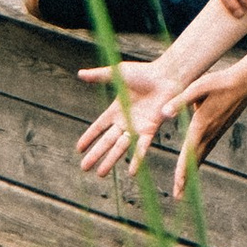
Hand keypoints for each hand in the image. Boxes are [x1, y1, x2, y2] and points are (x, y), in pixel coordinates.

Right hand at [77, 55, 208, 182]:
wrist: (167, 76)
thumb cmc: (144, 72)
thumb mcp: (117, 73)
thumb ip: (98, 75)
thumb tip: (79, 73)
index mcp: (116, 109)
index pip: (99, 127)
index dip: (89, 137)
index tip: (78, 149)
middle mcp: (125, 121)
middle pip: (107, 141)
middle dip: (95, 154)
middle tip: (84, 168)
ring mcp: (137, 127)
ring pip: (120, 147)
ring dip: (111, 160)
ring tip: (100, 174)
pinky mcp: (150, 129)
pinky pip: (141, 147)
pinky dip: (136, 159)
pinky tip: (130, 172)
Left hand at [171, 75, 246, 203]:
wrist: (245, 82)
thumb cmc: (220, 82)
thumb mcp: (197, 87)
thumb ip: (180, 101)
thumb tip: (164, 114)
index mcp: (201, 125)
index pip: (189, 153)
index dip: (183, 171)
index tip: (178, 186)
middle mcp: (209, 133)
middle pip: (195, 161)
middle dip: (186, 179)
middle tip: (178, 196)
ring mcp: (216, 132)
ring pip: (202, 156)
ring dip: (192, 171)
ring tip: (185, 185)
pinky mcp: (220, 129)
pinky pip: (207, 149)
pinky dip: (198, 160)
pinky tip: (196, 162)